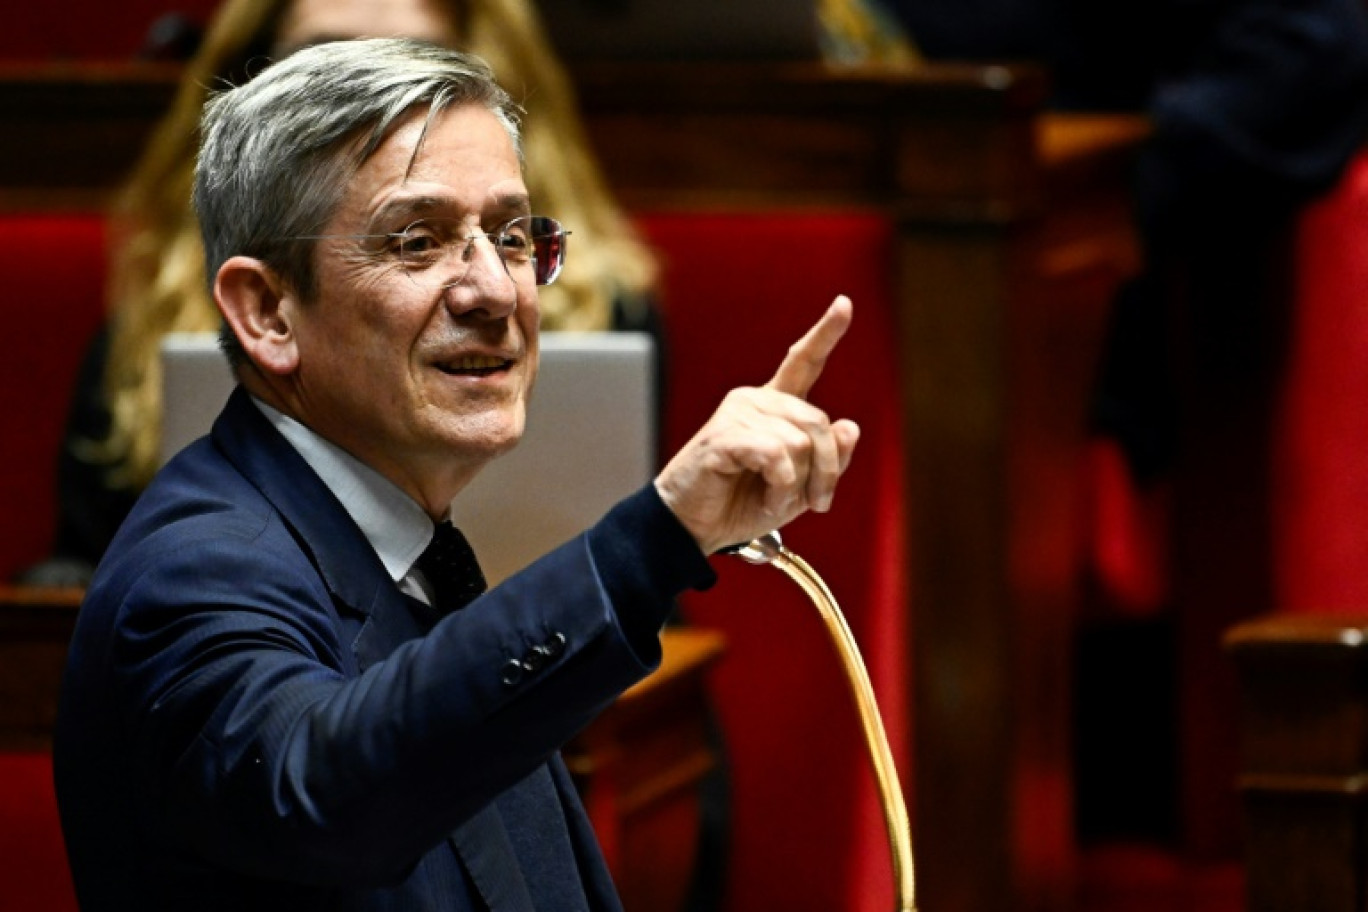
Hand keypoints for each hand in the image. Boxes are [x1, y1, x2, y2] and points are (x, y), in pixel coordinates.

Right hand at [655, 295, 861, 554]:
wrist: (695, 528)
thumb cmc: (743, 504)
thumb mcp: (800, 488)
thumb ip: (830, 458)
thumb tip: (849, 426)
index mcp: (776, 407)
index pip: (803, 363)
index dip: (825, 334)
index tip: (844, 304)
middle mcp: (757, 401)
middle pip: (818, 423)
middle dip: (827, 470)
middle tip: (817, 504)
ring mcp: (738, 414)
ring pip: (800, 443)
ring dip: (797, 485)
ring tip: (774, 501)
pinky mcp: (724, 435)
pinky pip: (776, 455)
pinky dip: (779, 486)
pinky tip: (765, 499)